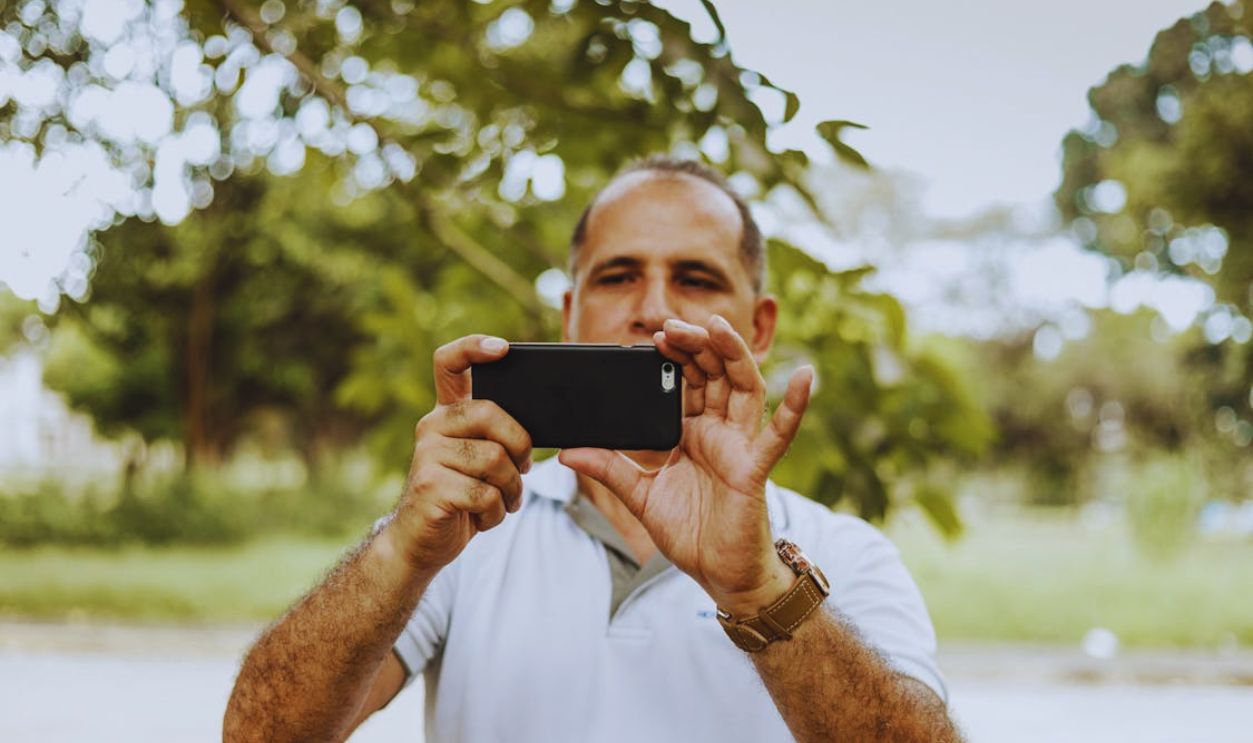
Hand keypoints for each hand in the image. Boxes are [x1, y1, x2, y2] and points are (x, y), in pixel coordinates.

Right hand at [385, 335, 532, 570]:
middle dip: (519, 444)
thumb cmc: (462, 499)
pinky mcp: (430, 486)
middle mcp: (431, 426)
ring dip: (511, 489)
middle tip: (522, 469)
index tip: (503, 348)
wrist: (420, 544)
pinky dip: (496, 513)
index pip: (450, 363)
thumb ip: (498, 436)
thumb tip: (539, 424)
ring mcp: (427, 455)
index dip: (474, 347)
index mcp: (447, 414)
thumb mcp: (481, 461)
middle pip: (490, 412)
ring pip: (494, 459)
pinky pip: (485, 494)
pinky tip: (484, 518)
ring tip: (502, 502)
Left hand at [559, 315, 812, 613]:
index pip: (688, 381)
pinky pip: (778, 434)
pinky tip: (805, 377)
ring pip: (743, 388)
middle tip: (672, 325)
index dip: (676, 356)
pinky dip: (795, 406)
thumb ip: (608, 469)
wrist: (719, 576)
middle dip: (696, 345)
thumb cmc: (691, 534)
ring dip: (733, 354)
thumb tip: (567, 452)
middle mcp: (720, 432)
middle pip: (714, 374)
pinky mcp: (754, 469)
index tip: (655, 335)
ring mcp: (740, 447)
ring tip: (718, 326)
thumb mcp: (640, 495)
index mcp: (693, 433)